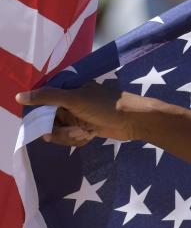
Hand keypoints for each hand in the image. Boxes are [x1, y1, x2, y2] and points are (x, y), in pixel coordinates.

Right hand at [15, 83, 153, 146]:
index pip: (43, 101)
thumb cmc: (105, 106)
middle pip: (49, 120)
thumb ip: (47, 97)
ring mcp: (78, 115)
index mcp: (68, 88)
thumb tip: (19, 96)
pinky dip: (77, 139)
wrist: (133, 121)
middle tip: (74, 129)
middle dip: (58, 129)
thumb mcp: (74, 99)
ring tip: (85, 132)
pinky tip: (90, 136)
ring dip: (69, 135)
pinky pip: (69, 137)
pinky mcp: (85, 128)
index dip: (42, 115)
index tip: (48, 123)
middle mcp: (71, 100)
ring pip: (58, 131)